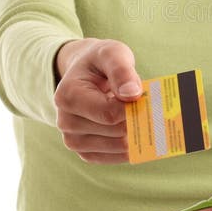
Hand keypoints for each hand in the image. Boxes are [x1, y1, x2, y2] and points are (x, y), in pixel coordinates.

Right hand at [53, 38, 142, 163]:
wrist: (85, 73)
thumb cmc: (100, 62)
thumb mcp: (111, 53)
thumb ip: (121, 70)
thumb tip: (132, 94)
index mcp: (67, 96)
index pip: (110, 114)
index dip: (133, 107)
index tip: (143, 95)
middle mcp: (65, 122)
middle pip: (117, 132)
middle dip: (137, 118)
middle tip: (146, 105)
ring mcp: (74, 141)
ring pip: (120, 146)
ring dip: (135, 131)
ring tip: (135, 112)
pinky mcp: (86, 152)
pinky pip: (117, 157)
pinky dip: (132, 145)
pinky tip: (136, 130)